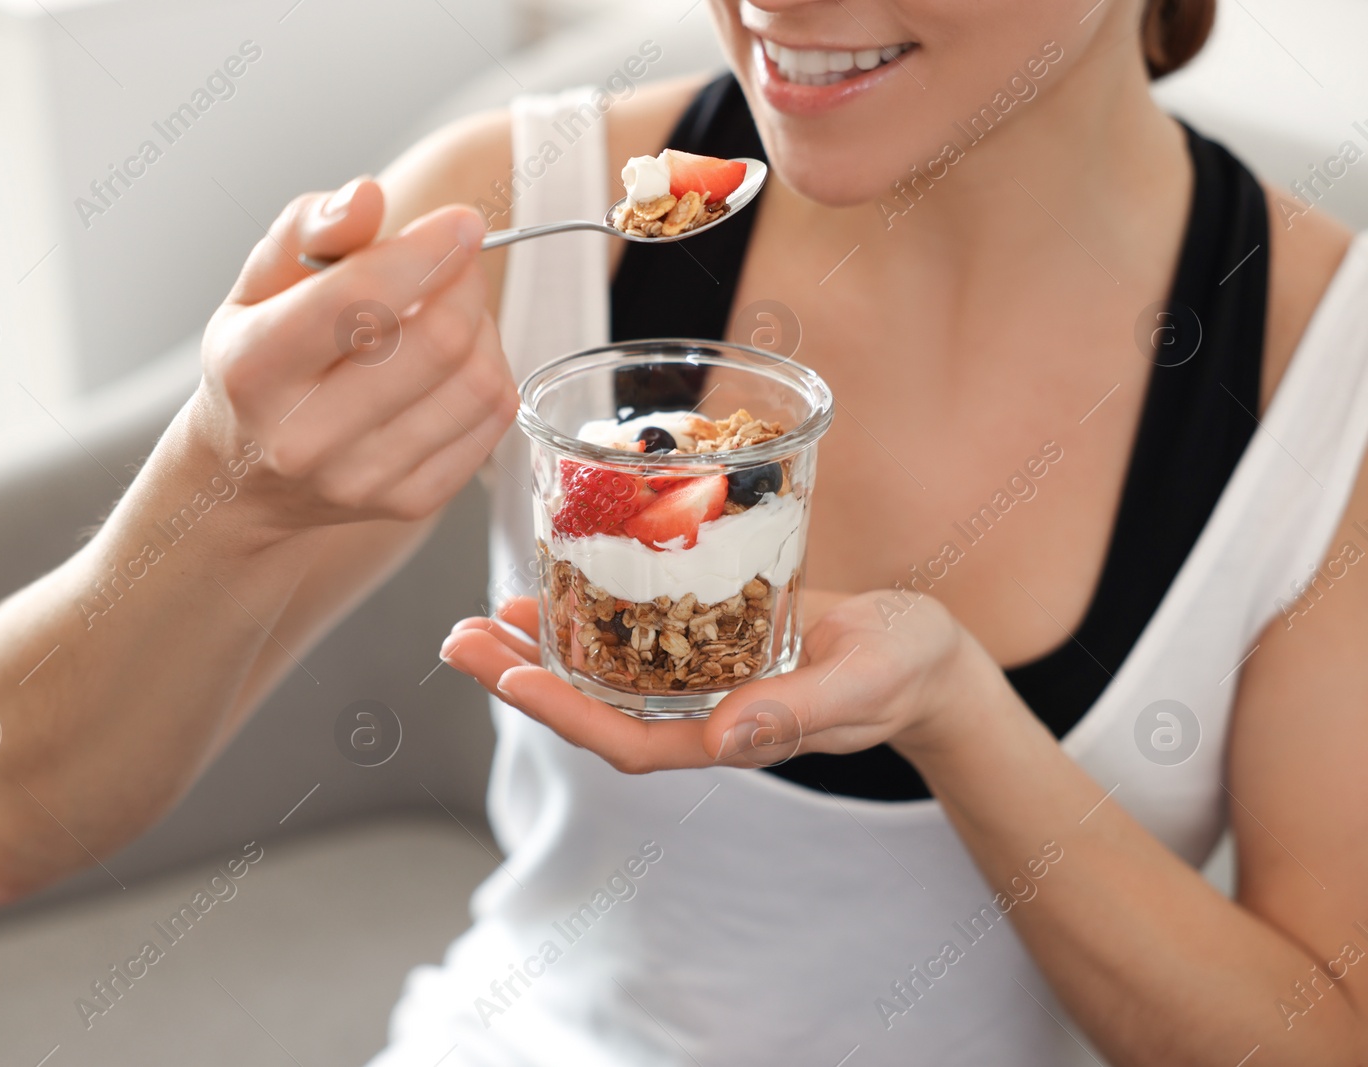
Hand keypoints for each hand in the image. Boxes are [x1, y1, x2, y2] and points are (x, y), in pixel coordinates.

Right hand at [189, 176, 516, 536]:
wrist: (246, 478)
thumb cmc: (258, 363)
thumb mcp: (257, 284)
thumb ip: (307, 227)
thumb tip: (367, 198)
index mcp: (254, 369)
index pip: (360, 300)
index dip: (427, 250)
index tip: (461, 221)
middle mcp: (304, 438)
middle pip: (437, 342)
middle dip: (463, 283)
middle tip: (453, 263)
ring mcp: (361, 480)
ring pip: (477, 382)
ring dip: (483, 329)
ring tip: (451, 312)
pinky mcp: (410, 502)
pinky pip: (493, 421)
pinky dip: (490, 375)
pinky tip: (455, 363)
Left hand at [440, 590, 997, 772]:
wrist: (925, 655)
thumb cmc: (905, 670)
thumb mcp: (863, 684)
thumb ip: (798, 713)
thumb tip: (725, 740)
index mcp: (730, 735)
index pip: (626, 738)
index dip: (562, 712)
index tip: (507, 673)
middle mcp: (699, 713)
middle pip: (592, 706)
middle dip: (521, 676)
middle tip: (456, 638)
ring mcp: (698, 681)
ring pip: (601, 673)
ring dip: (537, 648)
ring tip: (477, 618)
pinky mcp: (705, 643)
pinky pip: (630, 635)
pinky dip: (585, 614)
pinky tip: (547, 590)